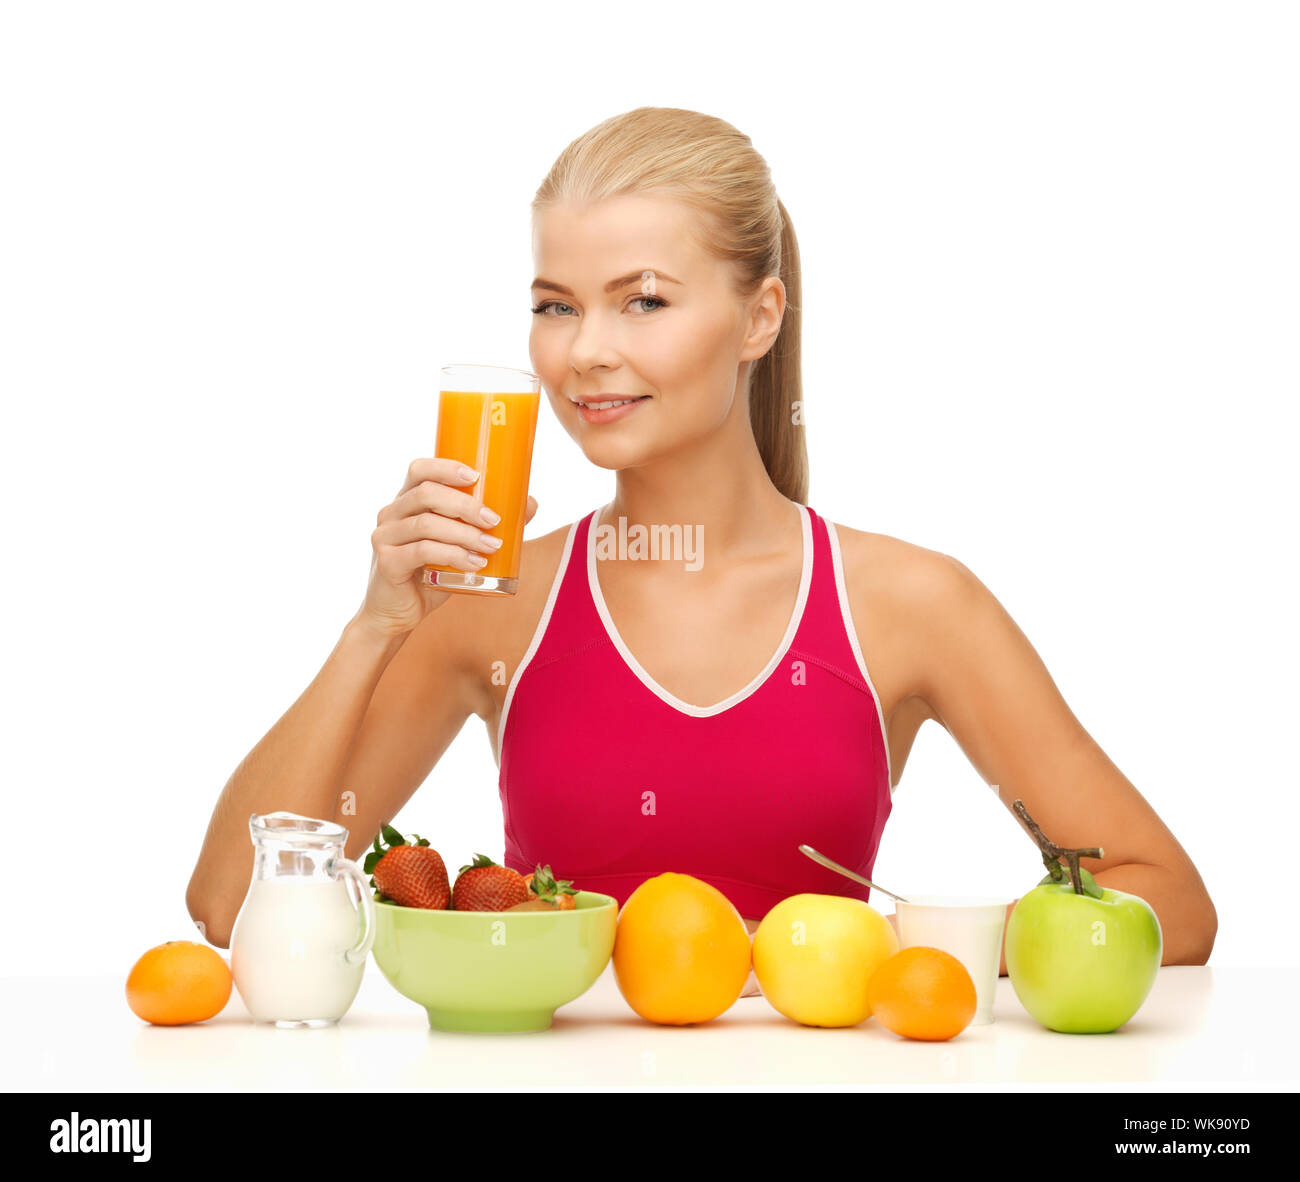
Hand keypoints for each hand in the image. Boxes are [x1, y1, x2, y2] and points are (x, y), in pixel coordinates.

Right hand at [356, 457, 538, 638]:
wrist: (397, 615)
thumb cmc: (431, 575)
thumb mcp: (459, 546)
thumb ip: (485, 525)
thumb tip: (529, 503)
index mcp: (407, 501)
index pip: (419, 470)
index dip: (446, 467)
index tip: (476, 476)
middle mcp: (391, 514)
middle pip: (426, 494)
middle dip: (465, 504)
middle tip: (494, 520)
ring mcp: (385, 537)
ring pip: (426, 524)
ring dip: (465, 533)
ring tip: (492, 546)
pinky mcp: (388, 562)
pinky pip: (422, 551)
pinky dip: (453, 555)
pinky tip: (475, 564)